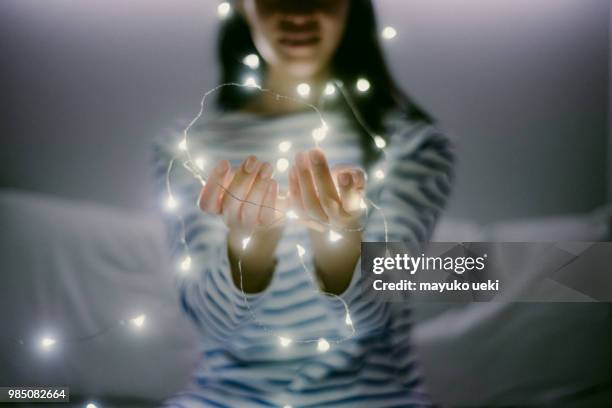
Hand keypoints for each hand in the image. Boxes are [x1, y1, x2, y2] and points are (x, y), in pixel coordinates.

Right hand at [198, 155, 285, 291]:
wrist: (271, 226)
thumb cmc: (251, 200)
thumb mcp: (238, 191)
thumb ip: (229, 182)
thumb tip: (224, 168)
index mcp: (218, 212)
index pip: (206, 204)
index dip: (212, 184)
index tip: (224, 162)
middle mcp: (230, 223)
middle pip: (230, 204)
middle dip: (242, 179)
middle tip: (254, 159)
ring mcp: (249, 228)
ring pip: (248, 210)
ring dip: (258, 187)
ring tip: (267, 166)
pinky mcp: (269, 228)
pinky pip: (266, 215)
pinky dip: (270, 199)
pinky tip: (275, 183)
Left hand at [288, 149, 365, 229]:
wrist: (336, 212)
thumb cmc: (348, 190)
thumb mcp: (357, 183)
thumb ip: (356, 177)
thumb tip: (352, 175)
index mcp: (353, 210)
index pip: (351, 201)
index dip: (347, 190)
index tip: (344, 174)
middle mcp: (336, 219)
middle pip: (328, 201)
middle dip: (321, 175)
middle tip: (315, 151)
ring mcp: (319, 221)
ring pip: (310, 205)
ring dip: (303, 178)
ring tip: (301, 156)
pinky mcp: (305, 219)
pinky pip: (296, 206)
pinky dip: (294, 186)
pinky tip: (293, 168)